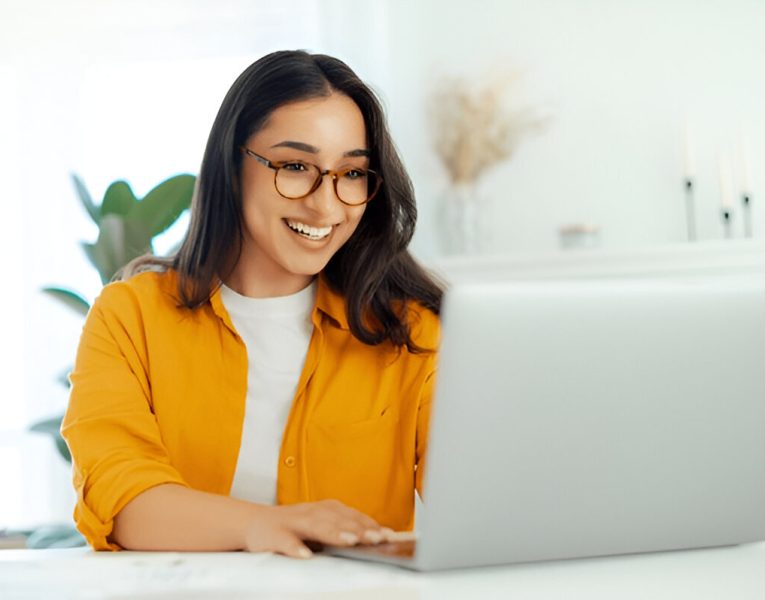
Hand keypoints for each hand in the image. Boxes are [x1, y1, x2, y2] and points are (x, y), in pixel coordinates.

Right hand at [242, 499, 392, 558]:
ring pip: (316, 526)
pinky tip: (305, 556)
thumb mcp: (322, 526)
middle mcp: (312, 512)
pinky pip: (285, 541)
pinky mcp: (274, 534)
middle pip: (339, 519)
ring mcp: (293, 522)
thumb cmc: (295, 527)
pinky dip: (295, 548)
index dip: (371, 525)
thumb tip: (379, 540)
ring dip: (334, 533)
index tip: (391, 536)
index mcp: (326, 509)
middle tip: (378, 539)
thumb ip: (346, 530)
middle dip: (359, 529)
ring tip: (350, 542)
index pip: (353, 516)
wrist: (254, 523)